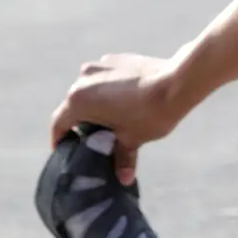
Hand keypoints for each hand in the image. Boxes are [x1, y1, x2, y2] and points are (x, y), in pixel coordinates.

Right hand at [49, 53, 188, 184]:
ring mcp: (100, 64)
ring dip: (96, 104)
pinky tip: (127, 102)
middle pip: (74, 106)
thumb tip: (124, 178)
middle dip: (81, 123)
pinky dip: (109, 90)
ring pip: (90, 90)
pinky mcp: (117, 58)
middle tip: (92, 140)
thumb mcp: (132, 139)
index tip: (63, 150)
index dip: (59, 140)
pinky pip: (105, 78)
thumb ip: (121, 158)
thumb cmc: (150, 114)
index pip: (59, 123)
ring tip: (112, 121)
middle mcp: (83, 78)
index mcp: (79, 100)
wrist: (178, 82)